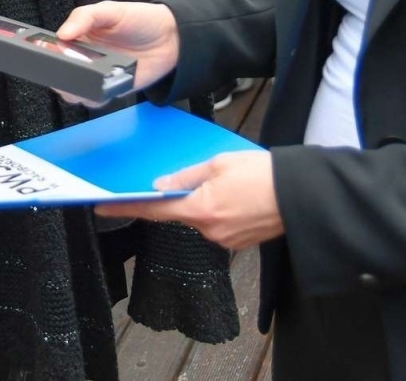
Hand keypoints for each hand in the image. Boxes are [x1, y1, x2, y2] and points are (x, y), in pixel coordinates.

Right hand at [55, 0, 180, 96]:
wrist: (172, 37)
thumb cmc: (139, 19)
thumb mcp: (110, 10)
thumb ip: (85, 17)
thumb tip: (61, 34)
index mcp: (80, 36)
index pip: (55, 48)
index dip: (47, 52)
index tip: (44, 54)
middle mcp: (86, 58)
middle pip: (61, 73)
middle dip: (56, 75)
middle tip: (61, 71)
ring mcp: (98, 75)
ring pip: (75, 91)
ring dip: (72, 90)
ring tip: (76, 84)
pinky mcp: (113, 89)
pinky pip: (97, 100)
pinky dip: (93, 98)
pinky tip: (96, 90)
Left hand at [95, 150, 283, 249]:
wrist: (303, 197)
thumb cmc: (264, 174)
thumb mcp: (220, 164)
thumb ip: (187, 176)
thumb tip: (161, 184)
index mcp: (201, 209)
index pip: (154, 209)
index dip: (126, 207)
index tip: (102, 205)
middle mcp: (209, 230)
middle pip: (179, 213)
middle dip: (181, 196)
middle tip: (200, 178)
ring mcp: (224, 239)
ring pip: (199, 218)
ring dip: (203, 201)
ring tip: (227, 183)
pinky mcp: (238, 242)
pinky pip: (217, 224)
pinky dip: (219, 210)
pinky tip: (235, 196)